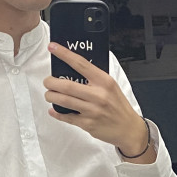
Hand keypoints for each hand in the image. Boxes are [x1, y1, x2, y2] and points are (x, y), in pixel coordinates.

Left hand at [43, 41, 151, 155]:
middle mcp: (98, 95)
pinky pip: (67, 117)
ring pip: (64, 101)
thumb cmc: (119, 106)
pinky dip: (57, 113)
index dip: (64, 54)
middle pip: (67, 85)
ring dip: (51, 96)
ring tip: (49, 94)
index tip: (53, 47)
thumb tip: (73, 68)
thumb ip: (95, 78)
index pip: (81, 64)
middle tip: (47, 81)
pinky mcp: (88, 124)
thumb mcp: (111, 86)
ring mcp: (92, 111)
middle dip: (51, 82)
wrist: (129, 129)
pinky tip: (54, 110)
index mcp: (104, 82)